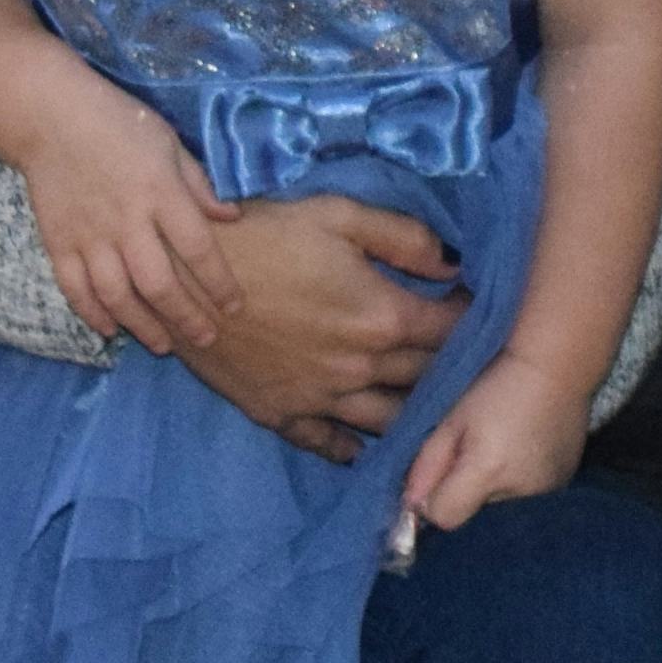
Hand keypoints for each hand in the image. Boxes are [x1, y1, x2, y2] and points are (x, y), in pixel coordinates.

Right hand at [18, 100, 240, 356]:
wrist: (49, 117)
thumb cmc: (119, 124)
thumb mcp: (169, 144)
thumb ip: (198, 184)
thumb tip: (232, 217)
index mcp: (160, 193)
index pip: (198, 248)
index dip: (219, 282)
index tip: (235, 306)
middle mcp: (126, 221)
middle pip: (159, 283)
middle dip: (185, 317)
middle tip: (206, 338)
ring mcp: (89, 235)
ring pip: (117, 294)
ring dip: (142, 325)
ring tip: (163, 345)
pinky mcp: (58, 242)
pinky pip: (75, 288)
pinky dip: (92, 313)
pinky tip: (110, 329)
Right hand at [161, 195, 469, 461]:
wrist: (178, 273)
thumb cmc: (261, 233)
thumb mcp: (338, 215)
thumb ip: (405, 239)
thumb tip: (456, 263)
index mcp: (382, 316)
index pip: (454, 331)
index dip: (475, 320)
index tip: (483, 312)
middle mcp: (360, 367)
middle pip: (429, 379)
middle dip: (456, 369)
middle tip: (470, 361)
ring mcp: (320, 398)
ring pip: (389, 420)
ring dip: (417, 415)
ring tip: (433, 406)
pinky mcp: (281, 413)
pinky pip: (329, 443)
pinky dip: (354, 446)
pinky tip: (367, 444)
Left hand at [396, 352, 588, 533]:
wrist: (556, 364)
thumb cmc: (496, 382)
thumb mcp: (450, 419)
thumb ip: (426, 466)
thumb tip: (411, 506)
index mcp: (488, 470)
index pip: (444, 518)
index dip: (432, 500)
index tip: (437, 471)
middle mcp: (521, 491)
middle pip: (473, 514)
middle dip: (463, 490)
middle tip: (472, 448)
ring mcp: (547, 490)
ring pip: (499, 505)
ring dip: (491, 486)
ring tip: (500, 445)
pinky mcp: (563, 483)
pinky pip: (527, 496)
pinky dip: (517, 480)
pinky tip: (522, 448)